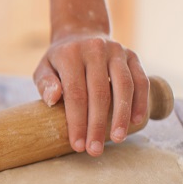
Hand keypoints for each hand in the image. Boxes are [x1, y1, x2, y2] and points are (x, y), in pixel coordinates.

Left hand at [33, 32, 148, 155]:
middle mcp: (94, 50)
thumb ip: (45, 83)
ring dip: (122, 115)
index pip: (75, 93)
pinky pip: (140, 80)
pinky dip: (140, 101)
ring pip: (124, 86)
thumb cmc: (59, 60)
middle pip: (99, 93)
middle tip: (94, 150)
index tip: (77, 144)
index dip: (77, 121)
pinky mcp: (132, 55)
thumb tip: (52, 99)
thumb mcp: (44, 68)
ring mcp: (116, 51)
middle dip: (97, 124)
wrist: (81, 33)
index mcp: (70, 55)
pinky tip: (137, 121)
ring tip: (117, 139)